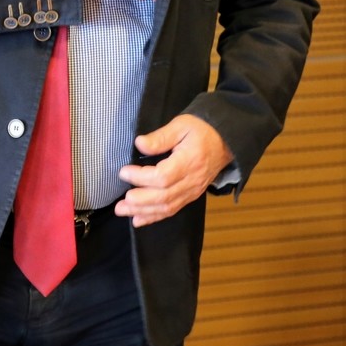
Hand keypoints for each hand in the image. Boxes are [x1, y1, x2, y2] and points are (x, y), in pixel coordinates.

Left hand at [114, 115, 232, 226]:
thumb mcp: (181, 125)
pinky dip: (154, 217)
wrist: (225, 140)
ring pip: (167, 207)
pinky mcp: (191, 195)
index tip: (124, 172)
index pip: (163, 177)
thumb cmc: (201, 130)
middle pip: (164, 197)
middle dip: (139, 202)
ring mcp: (192, 190)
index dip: (141, 178)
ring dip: (143, 212)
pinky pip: (172, 210)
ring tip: (123, 211)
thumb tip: (140, 144)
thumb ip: (160, 137)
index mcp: (190, 161)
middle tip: (120, 202)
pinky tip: (138, 219)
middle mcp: (192, 180)